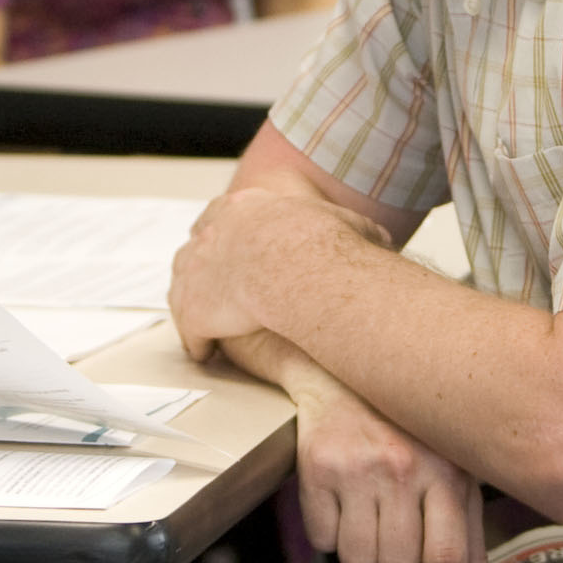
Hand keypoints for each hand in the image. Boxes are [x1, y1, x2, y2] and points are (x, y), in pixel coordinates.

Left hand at [167, 182, 374, 364]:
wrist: (299, 268)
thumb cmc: (327, 245)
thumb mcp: (346, 224)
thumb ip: (353, 229)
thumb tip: (380, 238)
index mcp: (241, 209)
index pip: (221, 217)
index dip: (226, 235)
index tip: (232, 249)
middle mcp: (209, 236)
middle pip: (195, 249)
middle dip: (202, 268)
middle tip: (214, 287)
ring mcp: (195, 273)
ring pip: (183, 289)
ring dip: (193, 305)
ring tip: (205, 324)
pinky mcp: (194, 310)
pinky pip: (190, 331)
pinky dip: (198, 343)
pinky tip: (207, 353)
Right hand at [281, 359, 496, 562]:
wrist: (348, 374)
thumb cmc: (415, 435)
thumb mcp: (455, 483)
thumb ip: (471, 554)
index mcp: (447, 473)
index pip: (446, 557)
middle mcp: (403, 469)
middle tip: (397, 530)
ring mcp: (357, 468)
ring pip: (357, 561)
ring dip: (363, 553)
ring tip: (370, 513)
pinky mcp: (316, 467)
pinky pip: (321, 540)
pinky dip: (331, 535)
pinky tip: (343, 501)